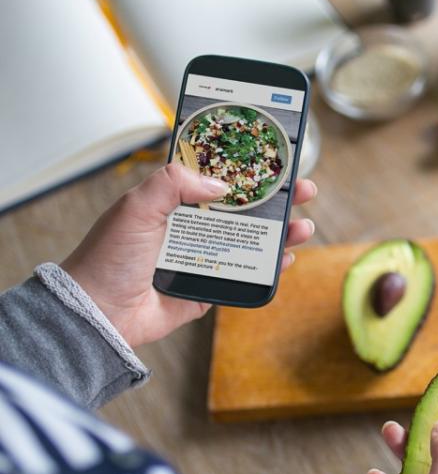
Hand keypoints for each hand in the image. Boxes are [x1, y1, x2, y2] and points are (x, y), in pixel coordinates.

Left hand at [61, 163, 317, 347]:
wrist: (99, 312)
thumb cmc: (107, 258)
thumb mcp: (135, 207)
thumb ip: (173, 183)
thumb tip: (220, 184)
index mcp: (173, 203)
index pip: (218, 179)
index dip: (247, 169)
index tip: (274, 160)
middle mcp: (192, 228)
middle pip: (244, 209)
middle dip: (276, 199)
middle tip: (303, 190)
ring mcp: (203, 258)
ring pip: (251, 241)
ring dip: (281, 232)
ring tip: (303, 226)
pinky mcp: (210, 288)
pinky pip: (247, 276)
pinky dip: (270, 268)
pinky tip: (286, 258)